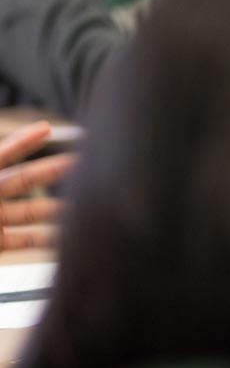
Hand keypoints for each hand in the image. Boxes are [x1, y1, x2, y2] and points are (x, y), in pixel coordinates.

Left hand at [0, 122, 73, 250]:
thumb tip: (31, 159)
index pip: (2, 155)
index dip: (24, 141)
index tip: (46, 128)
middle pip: (24, 179)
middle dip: (53, 170)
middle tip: (82, 162)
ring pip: (29, 211)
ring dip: (56, 208)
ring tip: (84, 204)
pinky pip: (23, 240)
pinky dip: (44, 239)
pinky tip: (63, 237)